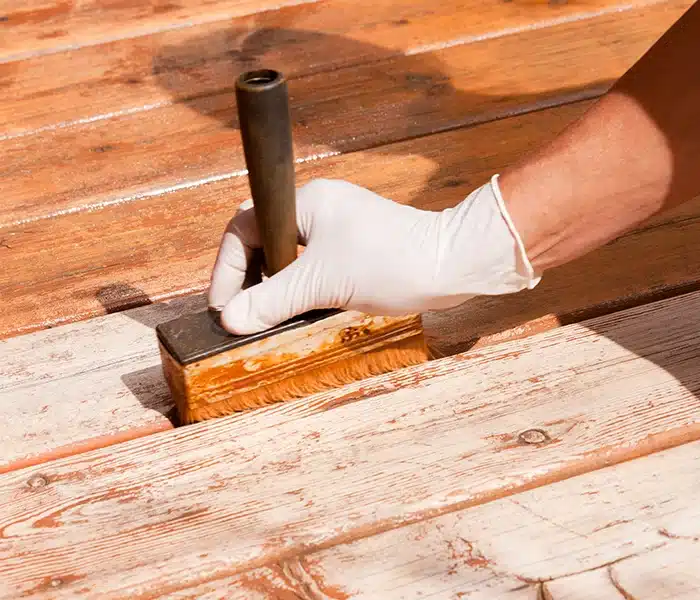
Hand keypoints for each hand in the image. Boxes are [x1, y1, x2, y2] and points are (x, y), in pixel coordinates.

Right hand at [208, 176, 539, 333]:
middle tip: (244, 315)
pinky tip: (300, 310)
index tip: (223, 306)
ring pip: (287, 257)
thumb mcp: (321, 284)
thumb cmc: (391, 262)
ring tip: (268, 317)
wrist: (453, 264)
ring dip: (275, 286)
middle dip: (250, 279)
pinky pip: (311, 266)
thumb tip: (230, 320)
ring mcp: (337, 227)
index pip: (245, 228)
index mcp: (305, 203)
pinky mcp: (354, 246)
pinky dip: (300, 288)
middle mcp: (318, 208)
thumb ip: (272, 301)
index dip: (229, 269)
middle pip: (263, 242)